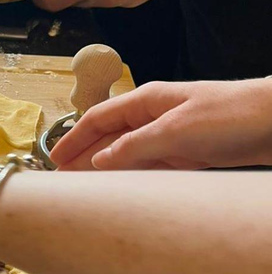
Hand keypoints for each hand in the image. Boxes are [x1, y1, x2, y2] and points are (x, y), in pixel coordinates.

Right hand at [50, 79, 271, 169]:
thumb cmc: (230, 113)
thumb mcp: (175, 130)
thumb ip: (135, 146)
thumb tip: (100, 159)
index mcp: (146, 100)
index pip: (99, 118)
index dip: (74, 137)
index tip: (55, 157)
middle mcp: (155, 116)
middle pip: (110, 136)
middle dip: (86, 154)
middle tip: (64, 177)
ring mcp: (172, 134)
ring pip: (129, 152)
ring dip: (107, 167)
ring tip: (86, 186)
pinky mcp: (189, 152)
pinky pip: (152, 165)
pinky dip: (134, 175)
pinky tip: (124, 186)